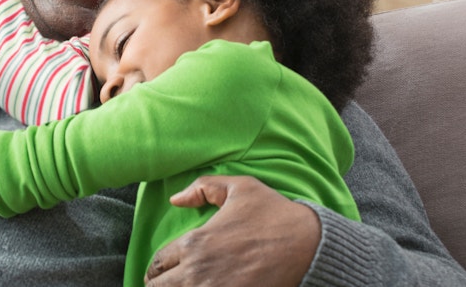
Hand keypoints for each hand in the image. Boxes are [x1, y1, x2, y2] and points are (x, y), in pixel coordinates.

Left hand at [145, 175, 319, 286]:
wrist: (309, 246)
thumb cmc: (275, 214)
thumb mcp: (240, 188)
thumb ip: (203, 187)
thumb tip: (176, 199)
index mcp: (194, 243)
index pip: (156, 264)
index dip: (159, 267)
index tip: (167, 269)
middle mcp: (197, 273)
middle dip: (161, 285)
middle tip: (172, 283)